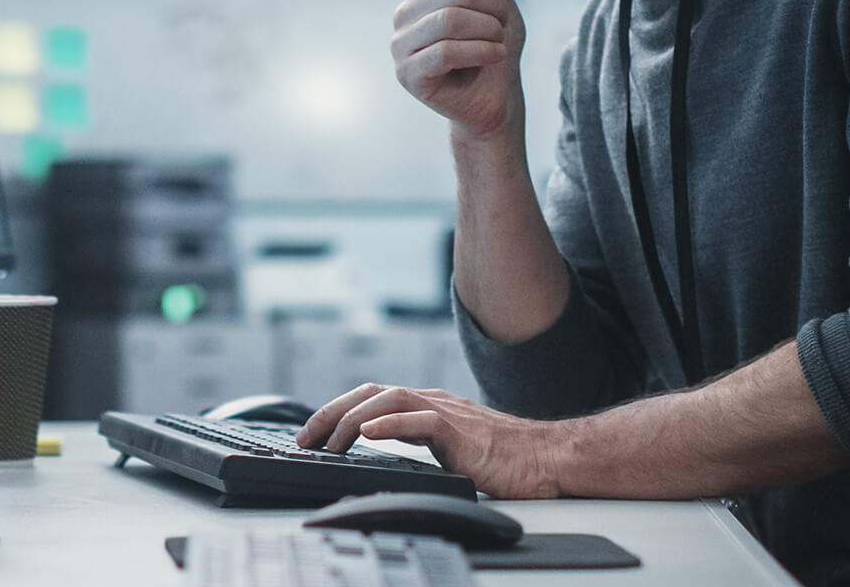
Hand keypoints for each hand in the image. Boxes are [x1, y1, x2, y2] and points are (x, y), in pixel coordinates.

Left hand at [297, 383, 564, 498]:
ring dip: (352, 418)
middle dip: (331, 412)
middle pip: (371, 391)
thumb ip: (415, 441)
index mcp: (426, 405)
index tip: (311, 434)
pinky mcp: (461, 431)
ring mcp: (446, 412)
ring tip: (331, 440)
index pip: (371, 397)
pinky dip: (391, 423)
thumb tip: (375, 452)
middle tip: (306, 438)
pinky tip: (370, 432)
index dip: (336, 411)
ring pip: (389, 398)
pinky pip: (421, 421)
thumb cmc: (502, 457)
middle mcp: (432, 402)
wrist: (543, 458)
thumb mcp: (446, 447)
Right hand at [391, 0, 525, 139]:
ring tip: (499, 39)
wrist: (495, 92)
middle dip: (492, 5)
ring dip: (489, 29)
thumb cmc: (493, 40)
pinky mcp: (408, 74)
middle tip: (503, 22)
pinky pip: (447, 52)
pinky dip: (482, 51)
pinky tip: (496, 54)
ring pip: (451, 21)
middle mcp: (403, 11)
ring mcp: (400, 43)